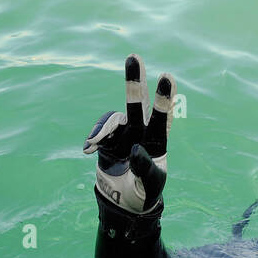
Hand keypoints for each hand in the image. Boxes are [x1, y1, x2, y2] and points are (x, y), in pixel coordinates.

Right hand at [83, 53, 173, 214]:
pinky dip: (95, 138)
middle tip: (134, 56)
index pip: (163, 118)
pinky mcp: (107, 140)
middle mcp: (140, 131)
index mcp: (158, 141)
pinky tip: (90, 149)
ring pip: (113, 119)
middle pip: (138, 103)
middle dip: (134, 81)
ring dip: (103, 126)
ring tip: (94, 144)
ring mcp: (123, 134)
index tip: (167, 77)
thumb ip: (144, 166)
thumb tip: (136, 148)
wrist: (125, 201)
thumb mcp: (150, 182)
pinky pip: (99, 133)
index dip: (164, 99)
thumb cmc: (145, 190)